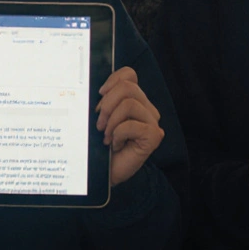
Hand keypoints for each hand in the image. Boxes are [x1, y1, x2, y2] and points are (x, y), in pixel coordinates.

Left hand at [96, 66, 163, 186]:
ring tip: (106, 135)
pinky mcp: (154, 136)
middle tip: (99, 123)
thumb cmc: (100, 147)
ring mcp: (152, 122)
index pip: (129, 75)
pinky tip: (115, 145)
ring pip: (129, 104)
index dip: (112, 80)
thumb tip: (94, 88)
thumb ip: (102, 102)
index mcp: (135, 100)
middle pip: (127, 87)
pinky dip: (118, 134)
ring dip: (111, 121)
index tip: (99, 95)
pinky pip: (131, 125)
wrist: (105, 174)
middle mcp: (147, 109)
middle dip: (106, 104)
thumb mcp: (99, 119)